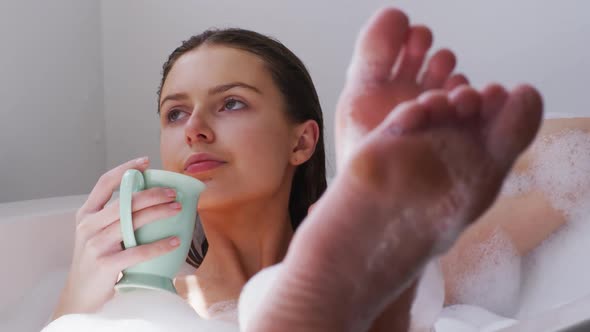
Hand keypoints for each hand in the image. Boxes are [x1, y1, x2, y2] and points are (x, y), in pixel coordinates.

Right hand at [52, 157, 182, 318]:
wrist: (80, 296)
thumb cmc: (96, 261)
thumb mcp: (96, 234)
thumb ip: (114, 217)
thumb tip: (151, 199)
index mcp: (86, 214)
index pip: (104, 183)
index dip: (125, 169)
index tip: (146, 161)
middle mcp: (88, 226)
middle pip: (124, 201)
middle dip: (152, 193)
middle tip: (173, 192)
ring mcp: (95, 245)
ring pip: (132, 221)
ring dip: (159, 212)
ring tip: (178, 208)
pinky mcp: (105, 264)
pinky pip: (138, 251)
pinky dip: (159, 245)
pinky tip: (175, 241)